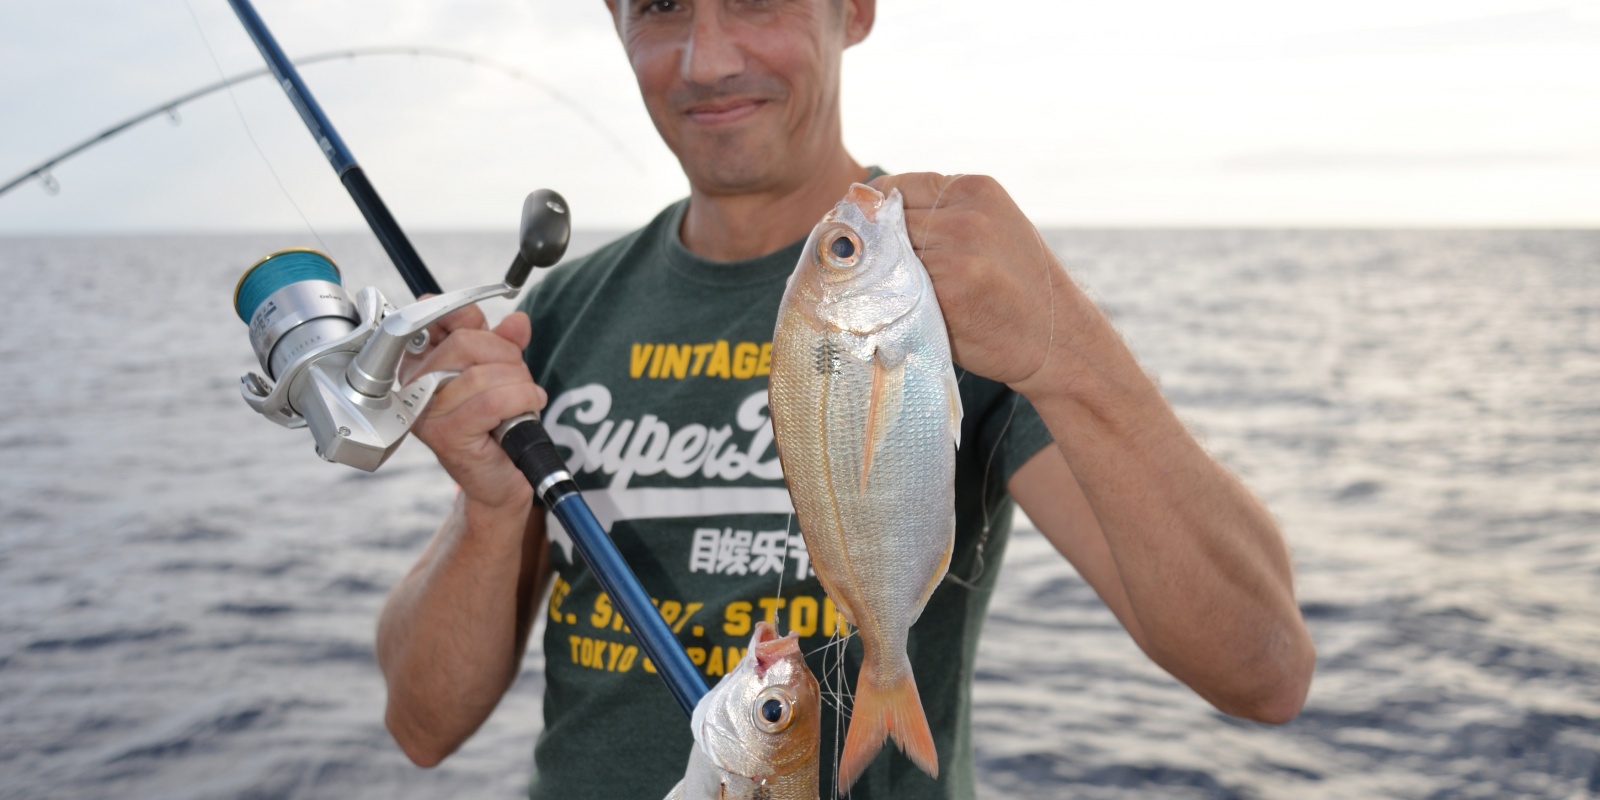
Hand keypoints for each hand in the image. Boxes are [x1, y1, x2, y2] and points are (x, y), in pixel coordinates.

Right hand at [401, 300, 546, 510]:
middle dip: (506, 356)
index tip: (495, 334)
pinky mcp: (445, 434)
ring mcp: (427, 411)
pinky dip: (521, 400)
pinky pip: (492, 402)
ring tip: (523, 400)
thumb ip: (506, 343)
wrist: (501, 478)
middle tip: (518, 379)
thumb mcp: (503, 373)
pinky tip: (529, 407)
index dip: (471, 318)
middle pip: (465, 342)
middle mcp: (417, 384)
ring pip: (482, 374)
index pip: (438, 319)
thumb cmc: (496, 425)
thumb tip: (517, 321)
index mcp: (423, 362)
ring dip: (519, 384)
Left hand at [870, 173, 1088, 395]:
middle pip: (884, 223)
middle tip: (884, 277)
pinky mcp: (949, 293)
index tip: (867, 238)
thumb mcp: (991, 227)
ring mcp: (957, 254)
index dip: (872, 216)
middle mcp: (966, 216)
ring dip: (884, 279)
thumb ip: (941, 215)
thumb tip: (867, 215)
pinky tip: (914, 314)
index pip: (893, 188)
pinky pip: (896, 291)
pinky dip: (894, 303)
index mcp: (974, 190)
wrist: (1059, 341)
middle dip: (876, 249)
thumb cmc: (1017, 287)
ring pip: (886, 258)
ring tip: (907, 297)